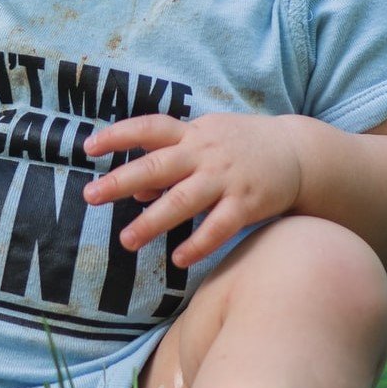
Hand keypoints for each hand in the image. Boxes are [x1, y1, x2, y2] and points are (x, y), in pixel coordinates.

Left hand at [80, 113, 308, 269]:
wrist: (298, 153)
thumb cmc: (240, 147)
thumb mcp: (205, 142)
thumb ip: (171, 163)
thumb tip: (135, 190)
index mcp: (192, 134)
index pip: (150, 128)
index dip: (119, 136)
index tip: (88, 147)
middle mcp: (205, 154)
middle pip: (157, 166)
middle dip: (121, 180)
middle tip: (90, 195)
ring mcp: (226, 179)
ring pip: (183, 201)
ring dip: (152, 221)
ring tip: (126, 240)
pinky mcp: (247, 203)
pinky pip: (219, 227)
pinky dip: (198, 244)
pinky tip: (178, 259)